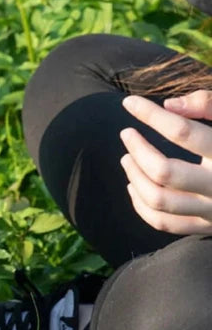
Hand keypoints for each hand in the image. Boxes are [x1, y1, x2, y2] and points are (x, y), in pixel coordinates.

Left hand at [120, 91, 211, 234]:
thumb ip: (210, 105)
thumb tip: (169, 106)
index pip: (184, 133)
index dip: (151, 115)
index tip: (130, 103)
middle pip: (165, 172)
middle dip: (138, 150)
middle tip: (126, 133)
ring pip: (159, 200)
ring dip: (134, 178)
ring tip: (126, 158)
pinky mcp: (207, 226)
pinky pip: (164, 222)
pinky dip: (141, 205)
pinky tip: (133, 185)